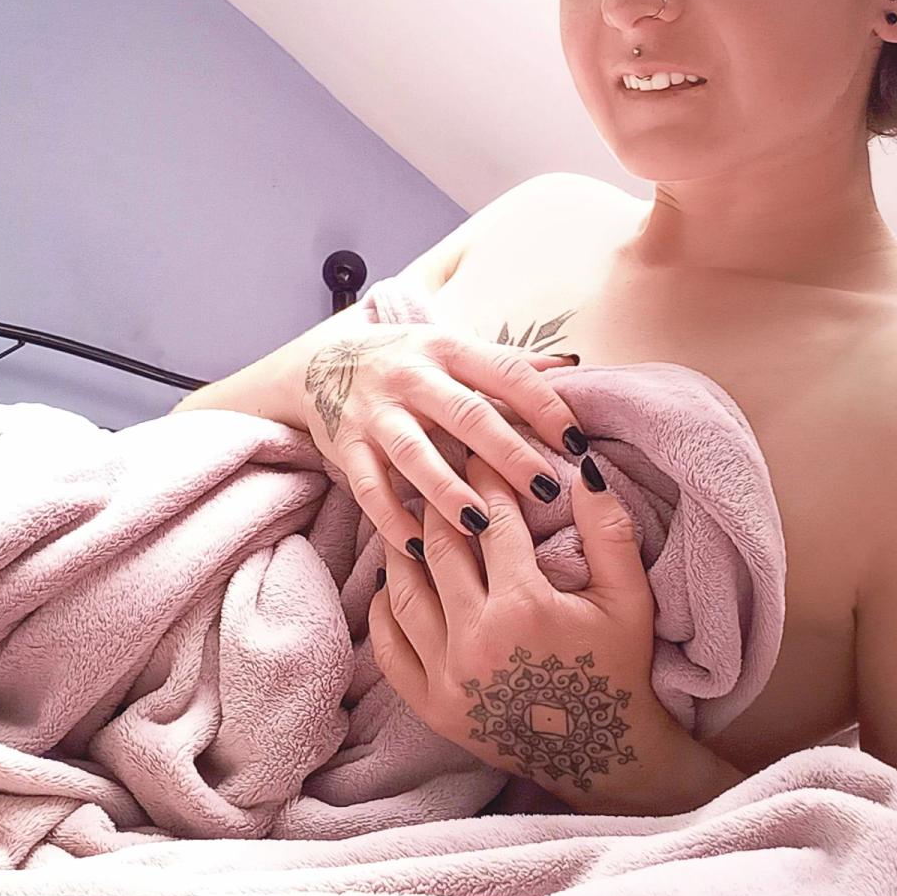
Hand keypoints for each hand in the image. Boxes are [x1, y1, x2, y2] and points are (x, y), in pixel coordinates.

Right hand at [295, 321, 582, 550]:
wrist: (320, 364)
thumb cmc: (409, 362)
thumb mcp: (454, 348)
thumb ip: (510, 363)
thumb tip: (572, 365)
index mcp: (447, 349)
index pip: (504, 372)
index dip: (542, 404)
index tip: (576, 441)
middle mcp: (411, 377)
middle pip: (464, 414)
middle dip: (506, 452)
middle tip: (545, 489)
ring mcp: (375, 413)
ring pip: (413, 453)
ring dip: (447, 490)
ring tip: (482, 523)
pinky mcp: (345, 447)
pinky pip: (367, 488)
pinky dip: (391, 519)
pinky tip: (419, 548)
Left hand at [368, 448, 673, 797]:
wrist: (606, 754)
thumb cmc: (619, 669)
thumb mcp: (629, 597)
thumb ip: (610, 529)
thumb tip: (586, 467)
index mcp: (524, 607)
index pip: (492, 522)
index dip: (484, 481)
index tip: (477, 456)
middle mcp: (476, 640)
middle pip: (440, 548)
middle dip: (439, 503)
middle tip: (436, 473)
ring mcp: (448, 678)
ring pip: (405, 592)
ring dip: (404, 548)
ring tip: (410, 519)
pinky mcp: (432, 708)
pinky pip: (390, 648)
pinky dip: (385, 610)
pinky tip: (393, 583)